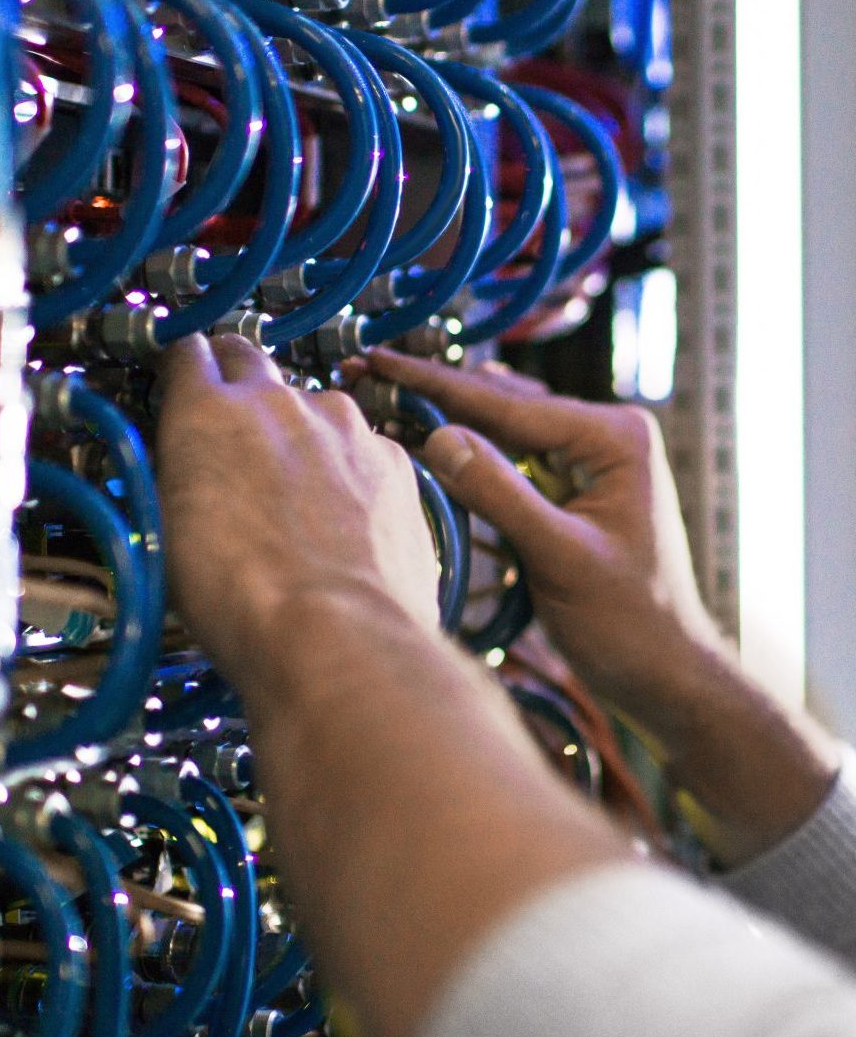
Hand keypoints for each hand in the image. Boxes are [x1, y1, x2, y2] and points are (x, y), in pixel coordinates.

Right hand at [156, 337, 439, 683]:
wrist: (335, 635)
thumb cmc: (238, 599)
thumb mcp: (167, 536)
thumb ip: (178, 478)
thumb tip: (183, 468)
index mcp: (208, 412)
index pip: (186, 351)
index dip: (181, 365)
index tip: (181, 381)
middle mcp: (278, 402)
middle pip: (249, 359)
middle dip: (236, 379)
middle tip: (230, 421)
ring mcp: (343, 426)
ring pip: (313, 408)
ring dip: (300, 433)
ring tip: (298, 495)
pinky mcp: (392, 460)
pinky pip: (363, 449)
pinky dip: (351, 471)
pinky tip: (347, 520)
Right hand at [348, 347, 720, 726]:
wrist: (666, 675)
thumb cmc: (631, 623)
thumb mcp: (559, 557)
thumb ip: (500, 495)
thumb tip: (439, 438)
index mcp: (615, 437)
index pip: (509, 404)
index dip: (436, 385)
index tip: (381, 361)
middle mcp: (606, 437)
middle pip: (503, 408)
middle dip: (435, 396)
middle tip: (369, 372)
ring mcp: (590, 464)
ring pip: (503, 432)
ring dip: (449, 424)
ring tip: (386, 400)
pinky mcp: (574, 493)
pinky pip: (512, 465)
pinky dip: (471, 460)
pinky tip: (431, 446)